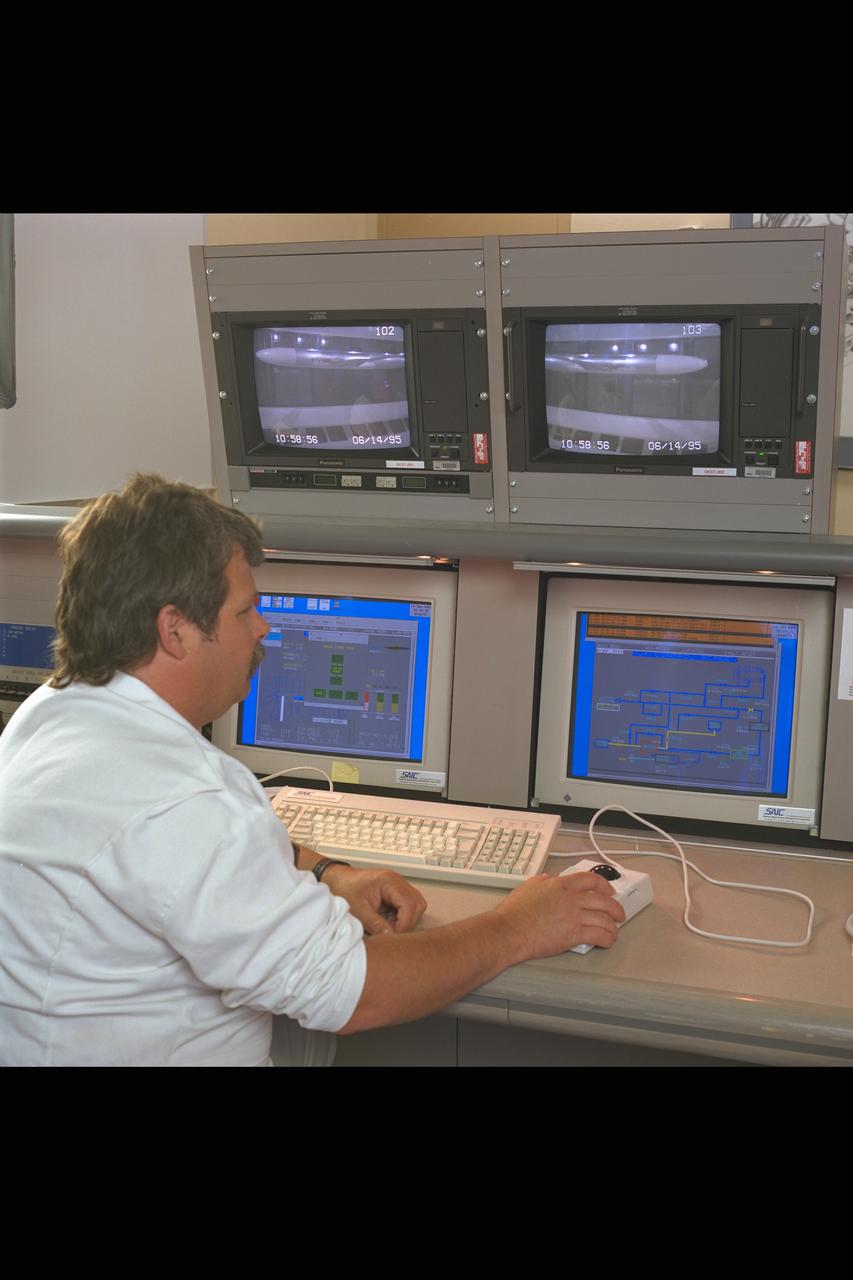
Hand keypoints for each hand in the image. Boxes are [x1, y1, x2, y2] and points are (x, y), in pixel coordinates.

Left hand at [322, 865, 427, 935]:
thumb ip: (375, 924)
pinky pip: (407, 906)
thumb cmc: (345, 889)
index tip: (393, 934)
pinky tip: (387, 920)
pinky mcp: (395, 892)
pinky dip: (401, 916)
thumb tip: (391, 936)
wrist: (336, 879)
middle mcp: (397, 881)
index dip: (404, 923)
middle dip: (407, 922)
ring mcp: (397, 886)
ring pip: (416, 905)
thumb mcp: (358, 910)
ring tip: (387, 924)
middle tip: (390, 930)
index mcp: (389, 882)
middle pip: (417, 905)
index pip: (410, 905)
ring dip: (405, 919)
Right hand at [494, 871, 625, 961]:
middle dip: (615, 908)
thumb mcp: (528, 886)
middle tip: (619, 913)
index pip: (591, 880)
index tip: (609, 891)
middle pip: (603, 901)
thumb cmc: (514, 912)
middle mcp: (571, 898)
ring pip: (604, 919)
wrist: (510, 931)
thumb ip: (541, 881)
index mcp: (561, 885)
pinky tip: (607, 941)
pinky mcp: (573, 934)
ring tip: (614, 931)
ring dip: (613, 926)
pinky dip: (607, 938)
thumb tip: (548, 879)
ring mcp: (574, 916)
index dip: (604, 885)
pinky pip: (598, 935)